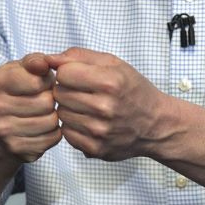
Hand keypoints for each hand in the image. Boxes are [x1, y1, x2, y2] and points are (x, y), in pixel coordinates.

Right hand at [0, 53, 61, 162]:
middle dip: (51, 98)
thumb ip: (35, 61)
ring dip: (54, 116)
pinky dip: (53, 132)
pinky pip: (52, 138)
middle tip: (44, 99)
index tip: (42, 83)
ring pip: (51, 121)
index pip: (39, 81)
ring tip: (44, 113)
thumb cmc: (17, 90)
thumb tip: (44, 63)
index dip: (48, 80)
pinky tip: (43, 127)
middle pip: (46, 102)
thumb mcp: (22, 69)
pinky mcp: (17, 149)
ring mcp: (4, 131)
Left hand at [47, 47, 170, 160]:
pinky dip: (74, 127)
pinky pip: (66, 133)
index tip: (80, 75)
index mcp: (110, 82)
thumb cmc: (133, 90)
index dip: (68, 72)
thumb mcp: (113, 63)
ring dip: (70, 109)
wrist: (156, 125)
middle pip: (59, 94)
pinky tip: (89, 122)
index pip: (63, 73)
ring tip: (88, 107)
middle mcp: (105, 107)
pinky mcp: (95, 148)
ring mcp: (99, 131)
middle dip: (68, 90)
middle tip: (85, 92)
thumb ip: (79, 56)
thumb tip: (47, 59)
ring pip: (61, 114)